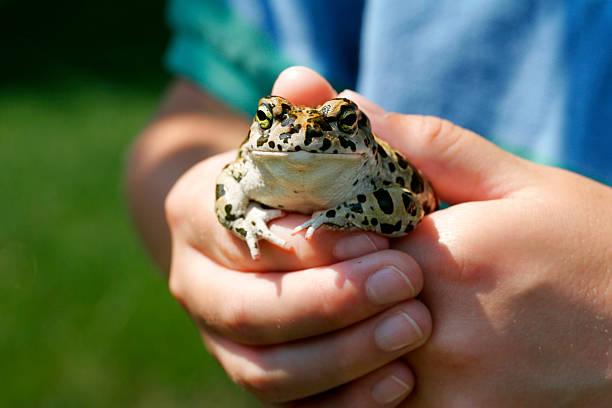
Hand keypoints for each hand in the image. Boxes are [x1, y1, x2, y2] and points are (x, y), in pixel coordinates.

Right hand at [165, 68, 432, 405]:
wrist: (258, 226)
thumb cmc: (287, 179)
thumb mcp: (292, 143)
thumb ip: (304, 119)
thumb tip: (305, 82)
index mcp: (199, 215)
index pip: (244, 235)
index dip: (308, 244)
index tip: (378, 239)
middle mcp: (196, 284)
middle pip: (248, 312)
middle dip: (330, 305)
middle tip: (406, 286)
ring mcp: (220, 339)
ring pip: (266, 372)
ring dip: (341, 359)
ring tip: (411, 336)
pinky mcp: (254, 374)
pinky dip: (342, 403)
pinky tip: (398, 384)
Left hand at [340, 92, 611, 405]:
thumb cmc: (594, 250)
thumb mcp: (519, 185)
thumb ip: (425, 145)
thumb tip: (346, 105)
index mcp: (444, 257)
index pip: (331, 236)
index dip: (312, 227)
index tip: (309, 217)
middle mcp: (434, 330)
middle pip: (331, 301)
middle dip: (320, 278)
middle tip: (322, 264)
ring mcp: (443, 391)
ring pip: (344, 359)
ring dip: (334, 330)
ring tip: (354, 303)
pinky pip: (374, 405)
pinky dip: (362, 379)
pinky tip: (380, 346)